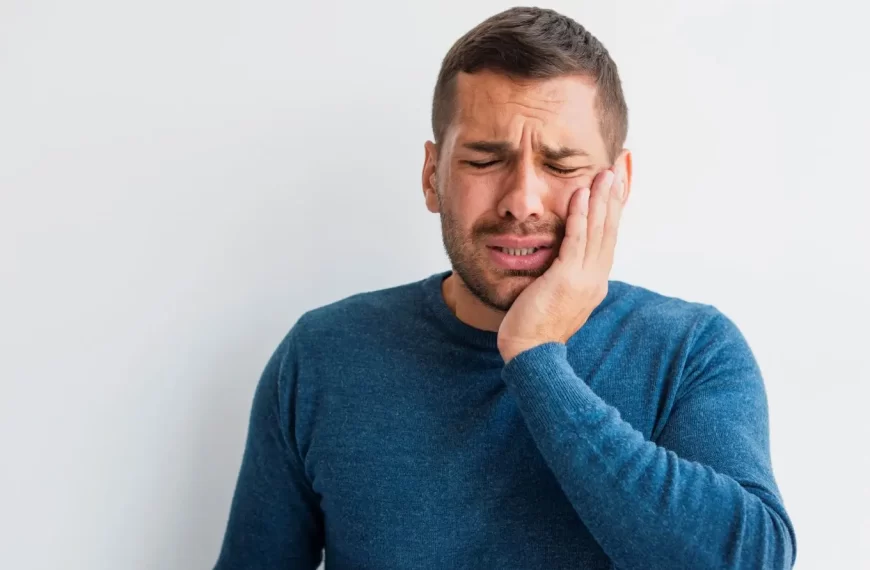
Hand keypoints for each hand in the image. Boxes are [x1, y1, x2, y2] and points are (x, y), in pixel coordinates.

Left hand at [497, 166, 626, 362]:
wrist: (530, 354)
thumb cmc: (535, 328)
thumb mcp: (556, 296)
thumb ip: (563, 276)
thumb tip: (561, 259)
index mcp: (594, 283)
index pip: (607, 239)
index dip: (612, 211)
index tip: (614, 186)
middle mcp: (596, 279)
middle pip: (609, 230)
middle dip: (613, 197)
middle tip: (617, 168)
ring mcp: (585, 279)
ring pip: (598, 232)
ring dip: (601, 199)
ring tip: (604, 173)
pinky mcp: (567, 279)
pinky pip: (577, 241)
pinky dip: (581, 216)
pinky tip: (580, 195)